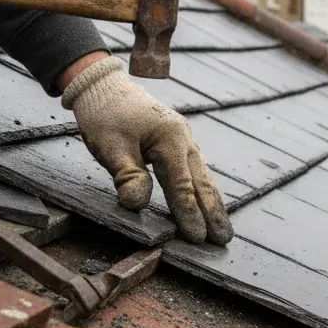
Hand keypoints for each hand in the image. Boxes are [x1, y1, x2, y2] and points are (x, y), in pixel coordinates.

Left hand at [61, 56, 233, 244]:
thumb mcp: (109, 147)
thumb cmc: (105, 115)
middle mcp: (184, 138)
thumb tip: (137, 204)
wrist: (104, 87)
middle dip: (213, 213)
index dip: (189, 213)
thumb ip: (127, 175)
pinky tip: (208, 202)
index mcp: (170, 139)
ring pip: (202, 176)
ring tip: (223, 228)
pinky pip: (195, 169)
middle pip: (202, 182)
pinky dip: (203, 189)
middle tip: (224, 241)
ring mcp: (184, 138)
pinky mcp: (177, 141)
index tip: (197, 239)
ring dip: (213, 203)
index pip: (181, 185)